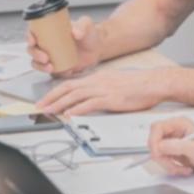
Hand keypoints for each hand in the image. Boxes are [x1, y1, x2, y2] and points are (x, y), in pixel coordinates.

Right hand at [25, 16, 102, 76]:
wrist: (97, 48)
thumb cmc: (89, 33)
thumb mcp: (86, 24)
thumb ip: (82, 26)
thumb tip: (75, 33)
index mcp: (48, 31)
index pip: (33, 32)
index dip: (28, 36)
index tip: (32, 41)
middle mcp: (46, 44)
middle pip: (32, 49)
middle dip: (35, 54)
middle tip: (45, 57)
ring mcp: (50, 56)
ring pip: (37, 62)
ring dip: (40, 66)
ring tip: (50, 67)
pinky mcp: (57, 67)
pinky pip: (50, 71)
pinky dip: (54, 73)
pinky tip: (64, 71)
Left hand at [35, 67, 164, 116]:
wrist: (154, 83)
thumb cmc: (139, 85)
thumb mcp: (115, 83)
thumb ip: (102, 89)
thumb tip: (92, 98)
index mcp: (97, 78)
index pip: (71, 83)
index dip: (56, 91)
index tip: (46, 99)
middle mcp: (97, 81)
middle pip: (68, 88)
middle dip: (51, 97)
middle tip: (39, 106)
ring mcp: (103, 89)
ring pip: (74, 95)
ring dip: (59, 104)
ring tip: (48, 111)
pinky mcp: (111, 98)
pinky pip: (90, 104)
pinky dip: (77, 109)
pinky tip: (69, 115)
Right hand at [148, 116, 193, 176]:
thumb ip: (176, 146)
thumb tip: (159, 146)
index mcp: (179, 123)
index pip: (156, 128)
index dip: (154, 141)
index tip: (158, 154)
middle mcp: (174, 130)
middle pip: (154, 142)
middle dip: (162, 157)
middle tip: (173, 166)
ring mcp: (172, 141)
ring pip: (157, 153)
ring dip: (167, 164)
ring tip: (182, 168)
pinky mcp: (172, 151)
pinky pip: (163, 160)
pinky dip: (170, 167)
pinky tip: (182, 168)